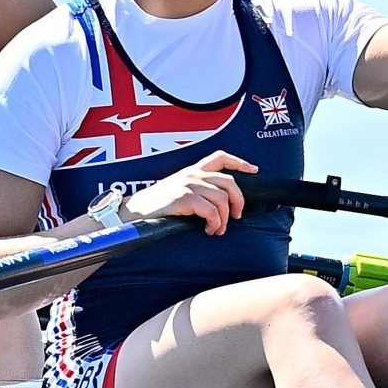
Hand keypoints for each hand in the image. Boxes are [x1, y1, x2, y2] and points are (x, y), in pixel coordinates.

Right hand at [123, 150, 257, 235]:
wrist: (132, 213)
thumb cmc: (155, 207)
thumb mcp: (176, 190)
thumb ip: (196, 190)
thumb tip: (221, 205)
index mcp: (191, 170)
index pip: (220, 157)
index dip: (239, 162)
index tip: (254, 170)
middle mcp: (191, 173)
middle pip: (229, 181)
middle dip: (238, 200)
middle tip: (236, 216)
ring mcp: (188, 184)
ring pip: (222, 199)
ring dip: (225, 218)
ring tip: (217, 229)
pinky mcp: (184, 197)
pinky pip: (212, 211)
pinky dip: (215, 223)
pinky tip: (209, 229)